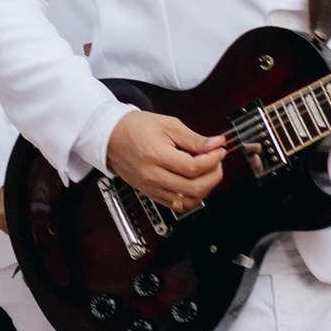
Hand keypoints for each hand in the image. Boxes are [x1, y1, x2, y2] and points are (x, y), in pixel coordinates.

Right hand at [105, 106, 230, 210]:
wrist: (110, 137)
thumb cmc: (136, 128)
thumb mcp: (168, 125)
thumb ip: (194, 138)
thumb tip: (216, 144)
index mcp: (156, 156)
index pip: (194, 167)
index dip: (213, 160)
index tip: (220, 150)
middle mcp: (153, 176)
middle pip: (194, 188)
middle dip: (214, 175)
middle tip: (217, 162)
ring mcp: (151, 188)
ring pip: (188, 201)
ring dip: (205, 188)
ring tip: (207, 172)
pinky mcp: (151, 194)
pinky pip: (178, 205)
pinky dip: (192, 196)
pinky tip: (195, 181)